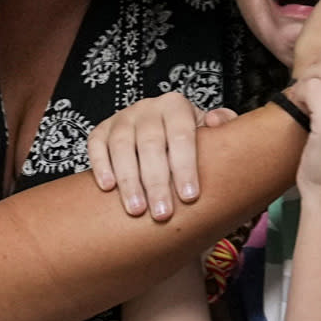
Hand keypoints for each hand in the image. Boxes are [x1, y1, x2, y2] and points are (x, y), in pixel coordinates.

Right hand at [86, 92, 234, 219]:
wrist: (161, 129)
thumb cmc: (189, 140)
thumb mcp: (209, 131)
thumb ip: (224, 126)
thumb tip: (217, 122)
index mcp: (176, 106)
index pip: (182, 135)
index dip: (185, 167)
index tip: (190, 197)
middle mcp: (147, 108)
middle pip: (151, 144)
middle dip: (156, 181)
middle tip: (162, 213)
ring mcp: (122, 118)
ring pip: (122, 146)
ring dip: (128, 180)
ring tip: (137, 210)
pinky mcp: (101, 131)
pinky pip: (96, 145)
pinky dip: (100, 165)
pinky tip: (107, 188)